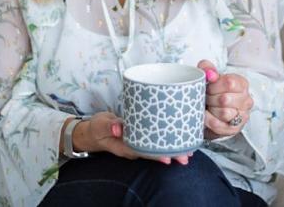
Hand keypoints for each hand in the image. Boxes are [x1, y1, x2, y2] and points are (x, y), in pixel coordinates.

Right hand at [69, 112, 191, 164]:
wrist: (94, 132)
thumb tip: (118, 127)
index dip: (156, 155)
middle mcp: (133, 148)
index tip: (169, 157)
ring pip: (156, 148)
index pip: (143, 152)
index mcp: (124, 147)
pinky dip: (166, 139)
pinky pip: (154, 141)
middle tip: (187, 155)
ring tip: (190, 150)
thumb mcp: (99, 125)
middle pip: (154, 153)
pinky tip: (179, 137)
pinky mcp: (141, 137)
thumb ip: (108, 125)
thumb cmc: (97, 128)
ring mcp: (137, 143)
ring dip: (172, 148)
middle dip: (171, 154)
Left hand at [197, 60, 252, 139]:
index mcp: (242, 84)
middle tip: (206, 98)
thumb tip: (210, 74)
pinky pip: (219, 125)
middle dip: (210, 98)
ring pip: (224, 113)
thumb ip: (207, 68)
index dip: (214, 86)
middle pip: (225, 99)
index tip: (208, 87)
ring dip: (211, 110)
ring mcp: (243, 116)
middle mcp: (246, 100)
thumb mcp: (209, 75)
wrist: (210, 110)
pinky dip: (209, 120)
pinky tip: (206, 116)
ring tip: (208, 106)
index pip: (229, 83)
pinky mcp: (235, 129)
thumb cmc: (212, 91)